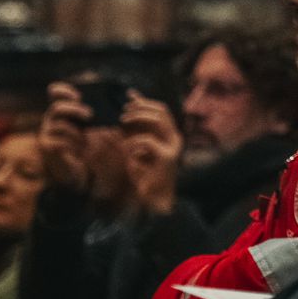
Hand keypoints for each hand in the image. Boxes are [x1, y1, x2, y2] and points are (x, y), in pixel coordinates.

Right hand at [38, 80, 93, 191]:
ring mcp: (47, 133)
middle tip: (90, 114)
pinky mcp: (48, 147)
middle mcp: (51, 119)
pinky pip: (58, 142)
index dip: (63, 90)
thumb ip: (94, 116)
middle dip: (75, 109)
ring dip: (76, 130)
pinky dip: (73, 144)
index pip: (55, 92)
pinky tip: (82, 148)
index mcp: (62, 109)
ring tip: (87, 138)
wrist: (74, 170)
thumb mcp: (89, 127)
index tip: (78, 94)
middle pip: (57, 107)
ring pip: (58, 124)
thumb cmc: (84, 145)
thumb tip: (115, 103)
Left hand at [121, 93, 183, 216]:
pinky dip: (133, 141)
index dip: (144, 101)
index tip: (128, 98)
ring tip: (123, 123)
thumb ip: (135, 129)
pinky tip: (127, 149)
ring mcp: (173, 146)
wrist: (154, 200)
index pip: (160, 109)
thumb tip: (127, 108)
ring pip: (158, 119)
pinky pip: (148, 140)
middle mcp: (175, 137)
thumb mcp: (137, 147)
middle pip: (161, 110)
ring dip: (138, 118)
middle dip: (140, 107)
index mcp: (169, 134)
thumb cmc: (144, 174)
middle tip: (123, 114)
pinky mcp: (167, 157)